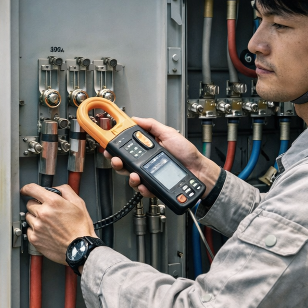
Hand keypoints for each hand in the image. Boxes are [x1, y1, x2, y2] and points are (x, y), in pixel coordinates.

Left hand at [21, 183, 96, 264]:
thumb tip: (56, 189)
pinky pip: (28, 230)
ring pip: (28, 217)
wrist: (80, 249)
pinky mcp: (35, 239)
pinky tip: (45, 231)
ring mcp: (37, 227)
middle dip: (37, 205)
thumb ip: (65, 191)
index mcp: (53, 202)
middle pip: (29, 204)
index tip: (26, 190)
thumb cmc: (81, 228)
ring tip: (48, 223)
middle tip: (47, 211)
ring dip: (35, 217)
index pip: (32, 189)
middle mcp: (43, 213)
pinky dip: (34, 230)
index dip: (27, 188)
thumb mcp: (79, 203)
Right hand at [105, 117, 220, 198]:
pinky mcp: (153, 186)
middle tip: (116, 161)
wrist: (198, 171)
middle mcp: (146, 161)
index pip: (127, 147)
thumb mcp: (169, 133)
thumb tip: (136, 119)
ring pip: (130, 177)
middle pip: (124, 163)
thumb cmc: (187, 153)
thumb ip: (152, 125)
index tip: (109, 145)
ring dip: (129, 176)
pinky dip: (141, 188)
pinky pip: (142, 189)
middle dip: (116, 162)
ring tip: (134, 175)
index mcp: (148, 148)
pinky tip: (144, 184)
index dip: (116, 147)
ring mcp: (149, 175)